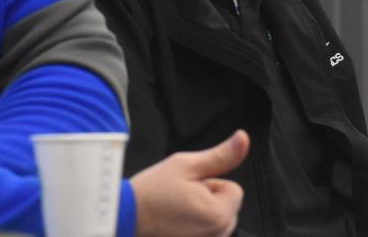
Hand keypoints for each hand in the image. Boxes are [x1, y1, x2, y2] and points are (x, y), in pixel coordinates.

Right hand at [130, 129, 248, 236]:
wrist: (124, 217)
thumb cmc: (150, 193)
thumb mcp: (186, 165)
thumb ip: (220, 155)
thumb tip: (243, 139)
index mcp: (218, 215)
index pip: (234, 189)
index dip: (211, 183)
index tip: (189, 187)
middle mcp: (216, 235)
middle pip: (228, 207)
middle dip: (209, 199)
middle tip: (181, 197)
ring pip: (217, 220)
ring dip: (202, 213)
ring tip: (176, 209)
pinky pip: (206, 232)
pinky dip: (194, 227)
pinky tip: (176, 223)